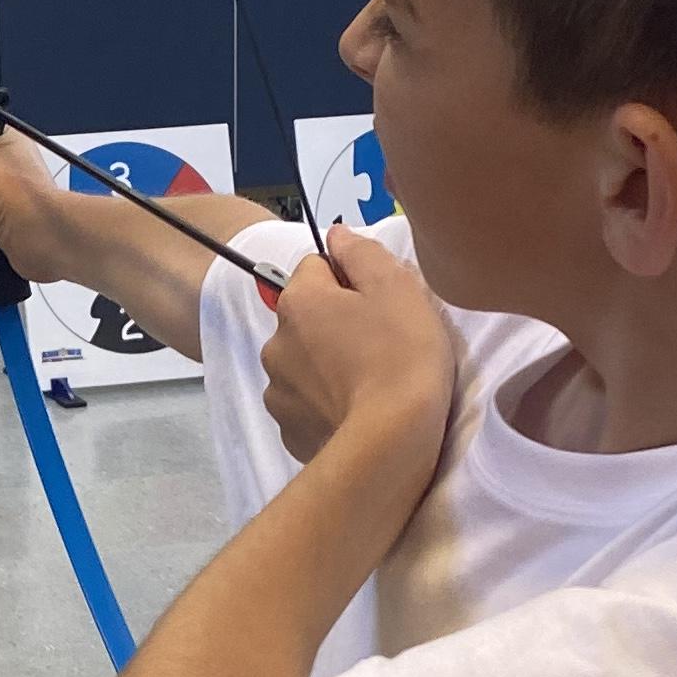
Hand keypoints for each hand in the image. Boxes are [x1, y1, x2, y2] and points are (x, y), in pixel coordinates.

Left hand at [260, 227, 455, 472]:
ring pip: (302, 360)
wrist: (390, 442)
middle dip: (334, 323)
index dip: (350, 280)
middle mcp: (275, 341)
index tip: (378, 303)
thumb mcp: (396, 287)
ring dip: (326, 363)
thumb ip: (362, 253)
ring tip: (366, 383)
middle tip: (378, 344)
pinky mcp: (287, 428)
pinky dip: (324, 403)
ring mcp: (277, 389)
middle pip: (306, 316)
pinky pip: (305, 403)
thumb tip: (336, 234)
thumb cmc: (401, 355)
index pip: (316, 266)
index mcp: (298, 300)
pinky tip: (354, 411)